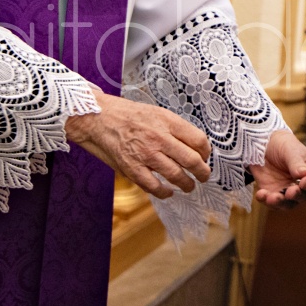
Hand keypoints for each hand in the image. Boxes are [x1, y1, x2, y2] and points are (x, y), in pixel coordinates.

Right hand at [66, 91, 210, 198]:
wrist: (99, 118)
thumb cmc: (129, 115)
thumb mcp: (157, 113)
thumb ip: (175, 128)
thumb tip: (193, 146)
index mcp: (168, 121)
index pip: (198, 140)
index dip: (206, 152)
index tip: (205, 157)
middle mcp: (159, 138)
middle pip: (192, 160)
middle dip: (203, 172)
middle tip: (204, 176)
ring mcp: (146, 154)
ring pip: (176, 175)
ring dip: (187, 184)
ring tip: (189, 186)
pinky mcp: (132, 169)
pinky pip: (154, 186)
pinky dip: (165, 192)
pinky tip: (168, 192)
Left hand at [251, 129, 305, 208]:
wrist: (264, 145)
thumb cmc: (283, 145)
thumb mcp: (290, 150)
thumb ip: (297, 163)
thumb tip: (304, 174)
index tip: (304, 182)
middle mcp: (303, 185)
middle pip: (305, 196)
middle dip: (297, 195)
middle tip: (290, 192)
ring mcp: (288, 191)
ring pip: (288, 204)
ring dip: (280, 202)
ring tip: (272, 198)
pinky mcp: (273, 194)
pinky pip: (271, 202)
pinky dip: (266, 200)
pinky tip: (260, 194)